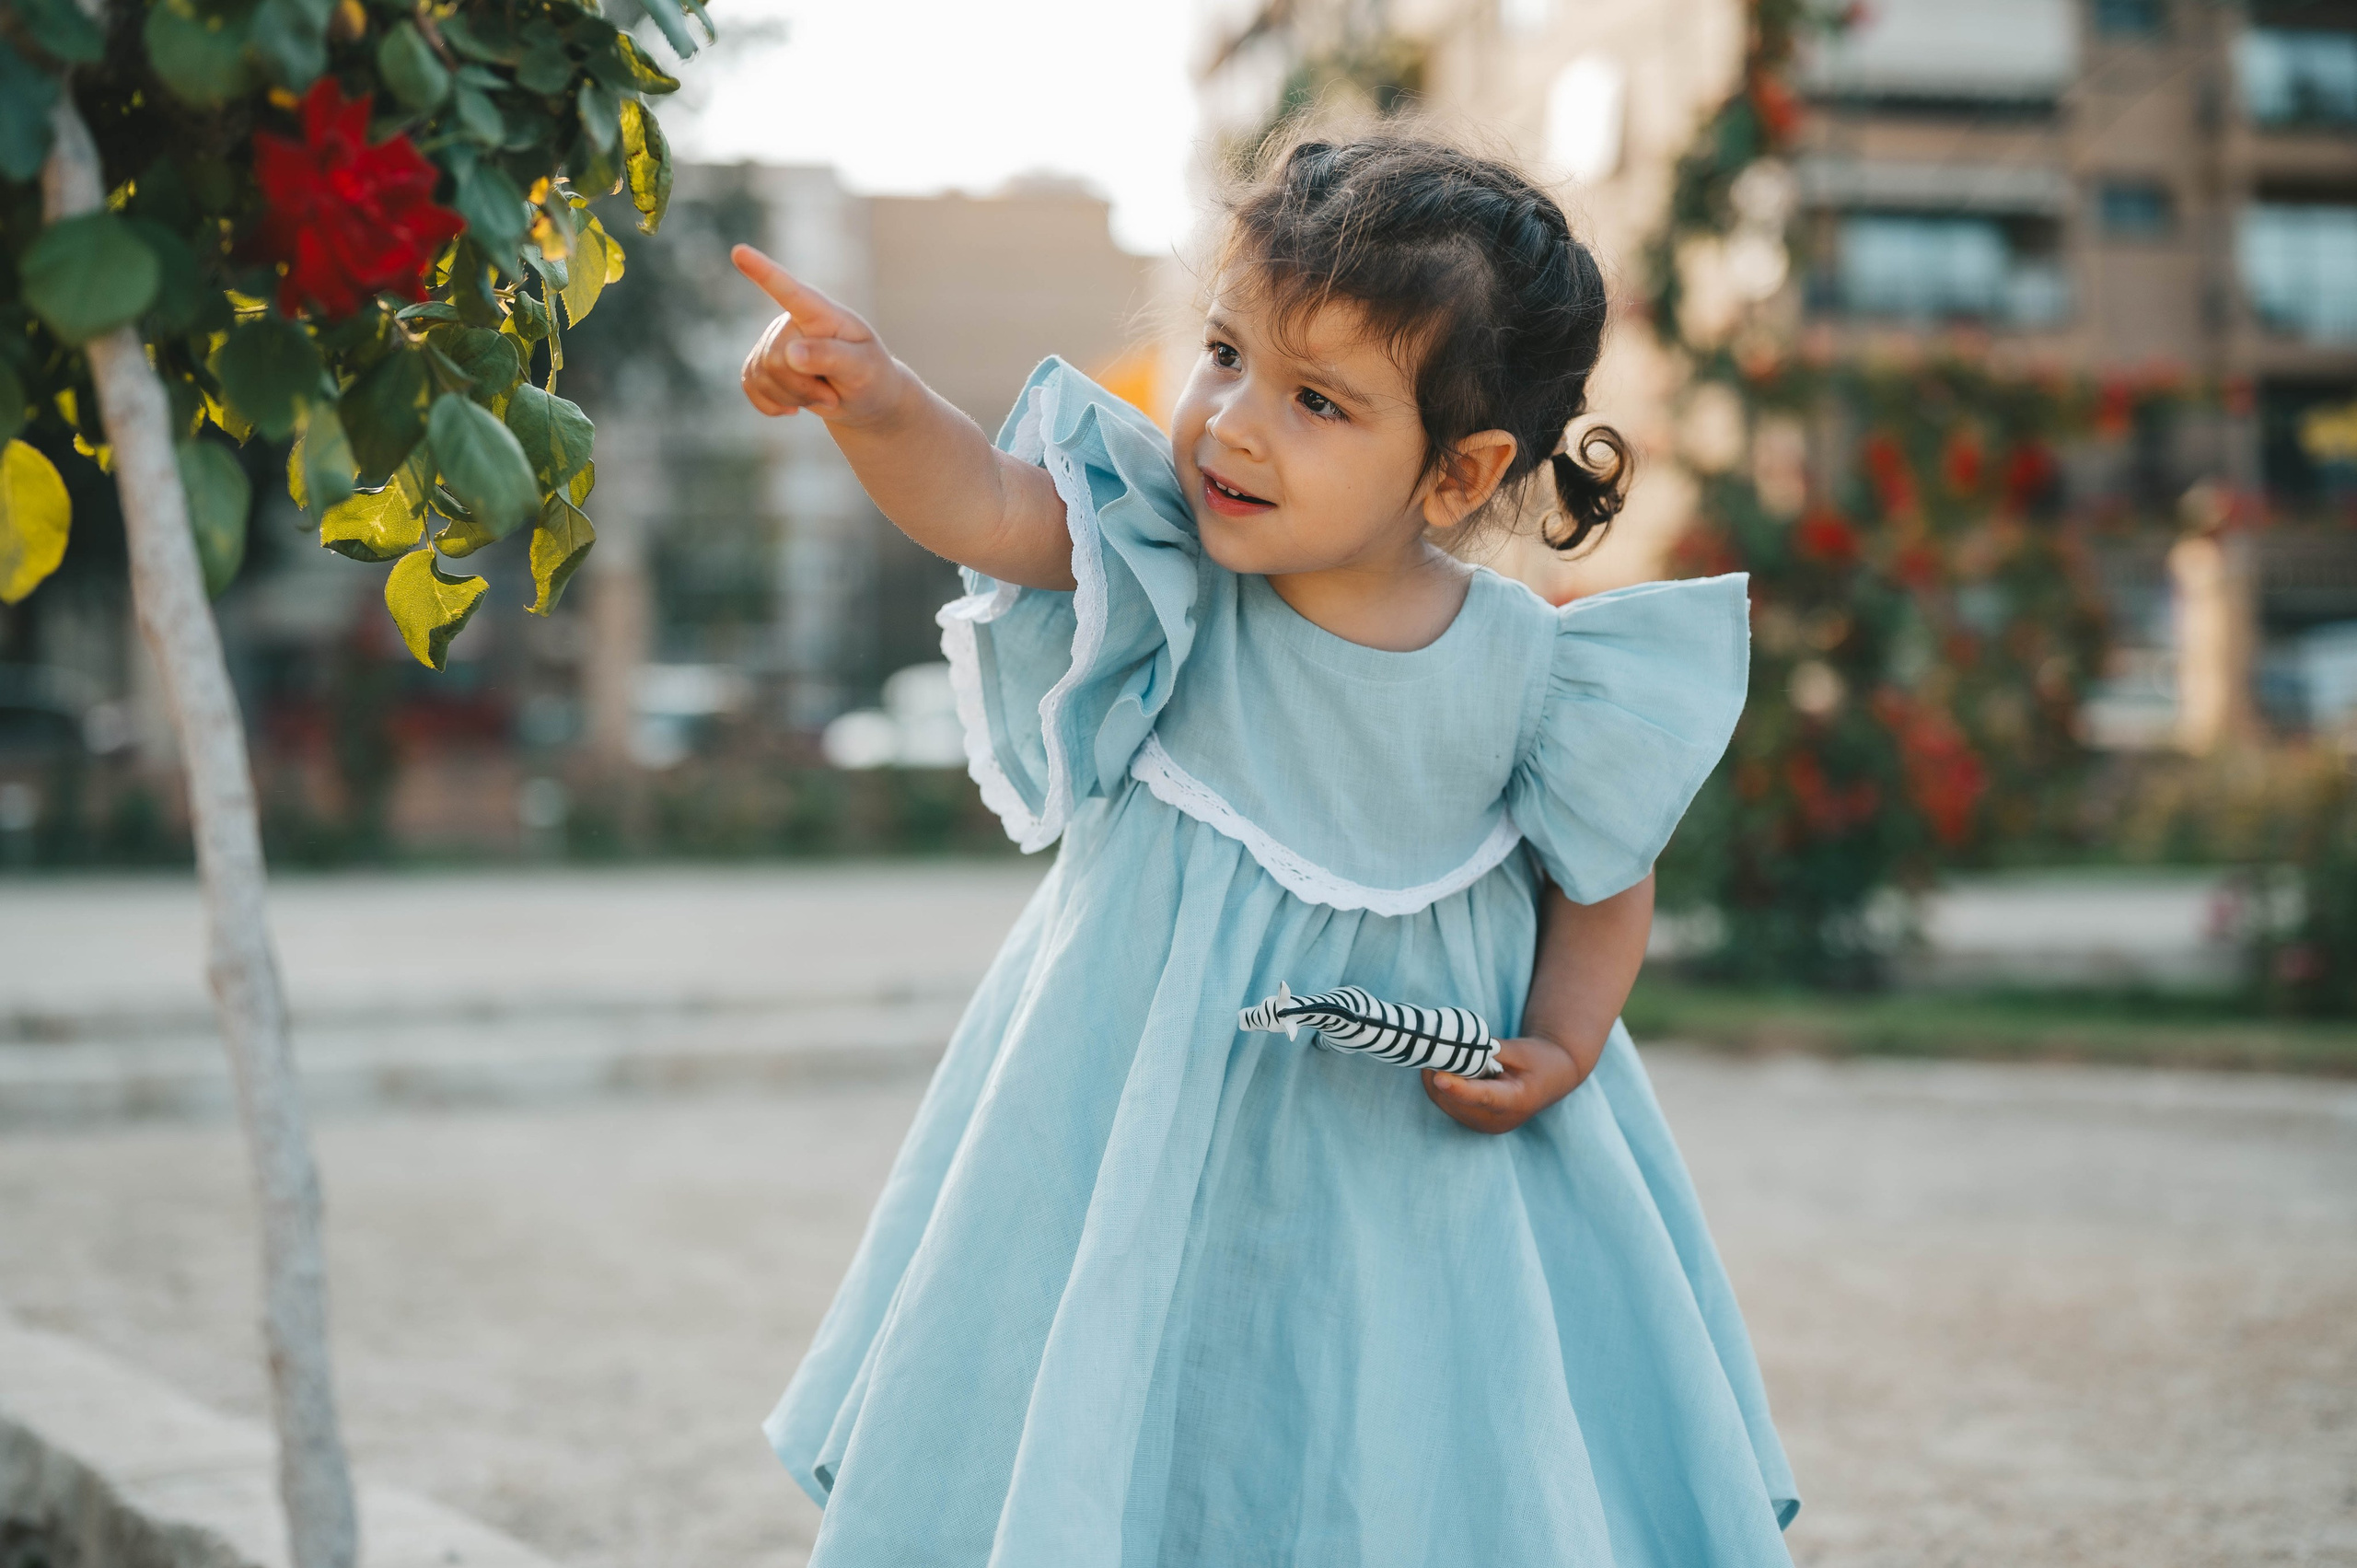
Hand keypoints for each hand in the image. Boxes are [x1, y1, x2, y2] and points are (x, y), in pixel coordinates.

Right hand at [732, 244, 903, 424]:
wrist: (863, 398)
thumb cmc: (870, 377)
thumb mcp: (863, 369)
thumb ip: (832, 358)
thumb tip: (791, 353)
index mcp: (821, 313)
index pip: (791, 291)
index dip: (764, 272)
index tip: (739, 252)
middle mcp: (792, 321)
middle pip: (776, 358)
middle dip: (803, 387)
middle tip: (833, 395)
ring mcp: (773, 341)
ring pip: (762, 375)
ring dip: (793, 397)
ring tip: (822, 396)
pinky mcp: (760, 364)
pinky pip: (750, 386)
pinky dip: (772, 405)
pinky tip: (792, 407)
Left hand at [1421, 1034, 1589, 1134]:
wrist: (1552, 1078)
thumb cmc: (1539, 1059)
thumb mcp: (1520, 1050)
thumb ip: (1488, 1049)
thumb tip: (1454, 1044)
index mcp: (1516, 1102)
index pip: (1483, 1097)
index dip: (1459, 1088)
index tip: (1439, 1077)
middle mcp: (1497, 1120)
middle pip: (1456, 1100)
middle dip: (1441, 1074)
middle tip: (1434, 1045)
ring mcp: (1483, 1124)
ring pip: (1445, 1102)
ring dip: (1436, 1078)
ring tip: (1445, 1054)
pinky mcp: (1473, 1121)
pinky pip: (1445, 1102)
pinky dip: (1440, 1084)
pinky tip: (1448, 1066)